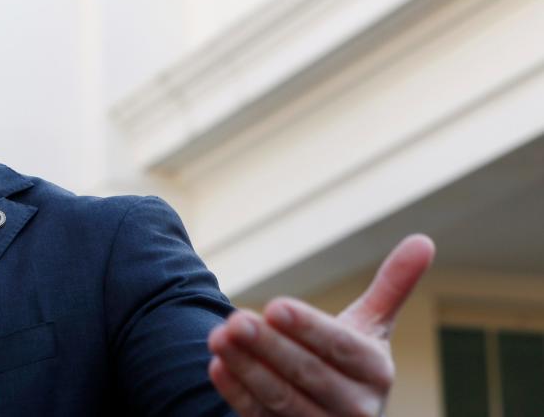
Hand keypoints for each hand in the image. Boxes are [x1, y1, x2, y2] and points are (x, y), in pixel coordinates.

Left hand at [207, 234, 434, 415]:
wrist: (337, 416)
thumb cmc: (350, 362)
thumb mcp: (371, 327)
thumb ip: (392, 287)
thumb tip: (424, 240)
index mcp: (376, 371)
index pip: (341, 347)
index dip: (308, 328)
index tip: (274, 305)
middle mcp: (354, 406)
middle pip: (308, 375)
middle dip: (269, 347)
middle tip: (235, 320)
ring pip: (280, 399)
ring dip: (246, 368)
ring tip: (217, 336)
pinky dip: (237, 394)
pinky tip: (217, 367)